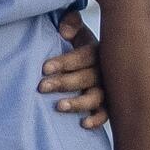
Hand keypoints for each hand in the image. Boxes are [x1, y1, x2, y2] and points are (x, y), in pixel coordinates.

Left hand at [43, 11, 107, 129]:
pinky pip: (106, 114)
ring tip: (59, 106)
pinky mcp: (108, 106)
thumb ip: (71, 25)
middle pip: (88, 77)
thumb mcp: (78, 34)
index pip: (85, 56)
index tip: (44, 68)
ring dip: (78, 102)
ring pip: (96, 97)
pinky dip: (97, 119)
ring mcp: (108, 90)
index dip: (66, 62)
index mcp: (98, 51)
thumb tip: (64, 29)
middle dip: (64, 82)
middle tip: (42, 87)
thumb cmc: (80, 49)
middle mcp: (105, 71)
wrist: (97, 66)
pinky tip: (83, 123)